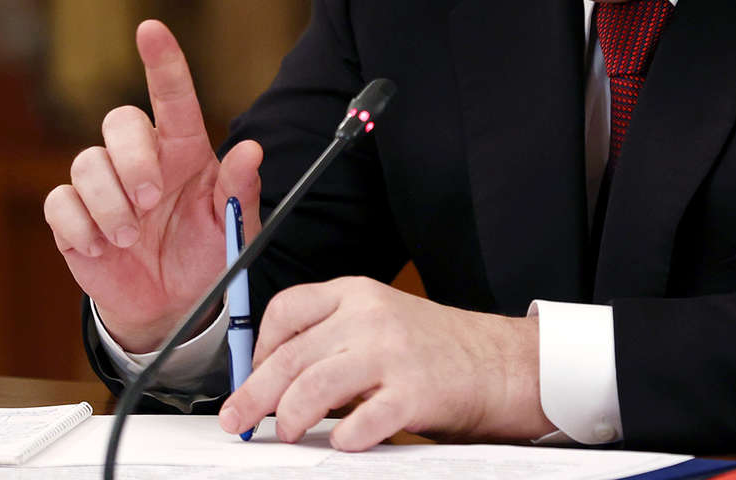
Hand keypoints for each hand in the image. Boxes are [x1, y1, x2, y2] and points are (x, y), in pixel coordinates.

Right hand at [43, 19, 263, 351]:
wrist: (172, 308)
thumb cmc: (205, 254)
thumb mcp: (233, 226)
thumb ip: (241, 189)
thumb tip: (251, 150)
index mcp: (183, 151)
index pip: (171, 97)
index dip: (162, 62)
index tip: (150, 30)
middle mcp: (140, 159)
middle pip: (119, 122)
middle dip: (132, 160)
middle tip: (150, 201)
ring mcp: (102, 186)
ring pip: (87, 164)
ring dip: (109, 204)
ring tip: (130, 238)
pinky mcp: (72, 217)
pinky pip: (60, 203)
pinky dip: (81, 226)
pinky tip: (102, 248)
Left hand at [218, 277, 552, 449]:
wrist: (497, 363)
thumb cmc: (432, 348)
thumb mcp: (378, 321)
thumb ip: (331, 338)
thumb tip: (274, 378)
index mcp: (355, 294)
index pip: (286, 309)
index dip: (258, 347)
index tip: (252, 374)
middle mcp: (370, 318)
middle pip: (291, 356)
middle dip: (255, 394)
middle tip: (239, 418)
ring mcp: (392, 354)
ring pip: (314, 387)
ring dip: (289, 416)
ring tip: (287, 431)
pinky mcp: (413, 393)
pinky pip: (361, 422)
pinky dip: (343, 438)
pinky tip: (341, 441)